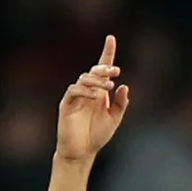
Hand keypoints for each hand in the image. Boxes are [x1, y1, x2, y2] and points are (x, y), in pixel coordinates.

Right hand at [57, 35, 130, 162]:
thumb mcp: (114, 119)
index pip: (102, 69)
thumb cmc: (97, 135)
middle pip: (94, 71)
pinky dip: (84, 91)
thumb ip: (120, 104)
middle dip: (104, 68)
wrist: (82, 152)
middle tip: (115, 71)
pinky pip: (73, 91)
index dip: (107, 53)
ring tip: (109, 86)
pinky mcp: (66, 105)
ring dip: (97, 80)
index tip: (111, 38)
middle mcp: (87, 91)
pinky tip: (95, 96)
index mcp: (99, 92)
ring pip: (84, 79)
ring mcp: (76, 97)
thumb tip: (124, 85)